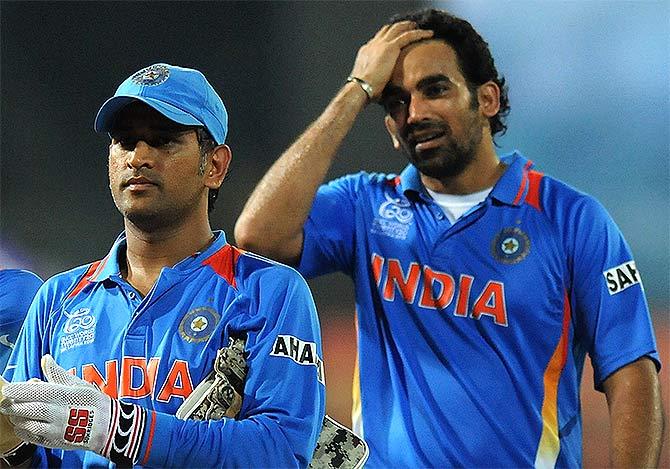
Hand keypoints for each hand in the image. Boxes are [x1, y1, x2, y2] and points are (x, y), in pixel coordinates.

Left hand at [0, 355, 146, 465]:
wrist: (108, 427)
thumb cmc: (94, 403)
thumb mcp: (79, 384)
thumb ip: (58, 374)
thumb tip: (46, 359)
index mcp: (64, 395)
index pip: (35, 392)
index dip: (18, 391)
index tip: (7, 389)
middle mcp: (57, 413)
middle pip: (27, 409)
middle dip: (13, 405)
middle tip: (5, 401)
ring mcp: (55, 429)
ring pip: (26, 424)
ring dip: (17, 418)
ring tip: (15, 412)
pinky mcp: (53, 442)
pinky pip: (31, 438)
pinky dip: (23, 430)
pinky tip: (23, 424)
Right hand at [349, 21, 432, 99]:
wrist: (360, 88)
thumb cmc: (364, 91)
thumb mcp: (371, 82)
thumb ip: (379, 81)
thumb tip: (387, 93)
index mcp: (366, 52)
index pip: (378, 40)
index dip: (388, 37)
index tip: (396, 39)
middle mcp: (373, 45)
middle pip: (387, 30)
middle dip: (398, 27)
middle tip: (409, 27)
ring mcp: (381, 45)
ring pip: (398, 29)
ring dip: (409, 27)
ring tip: (419, 27)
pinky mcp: (390, 47)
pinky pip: (408, 35)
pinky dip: (419, 33)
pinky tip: (429, 34)